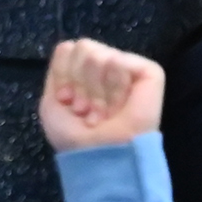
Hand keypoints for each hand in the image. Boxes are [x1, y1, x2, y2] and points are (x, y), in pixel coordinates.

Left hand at [39, 39, 165, 152]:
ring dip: (97, 92)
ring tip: (104, 114)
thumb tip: (73, 47)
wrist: (99, 154)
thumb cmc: (75, 136)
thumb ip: (59, 69)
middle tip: (87, 111)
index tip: (68, 102)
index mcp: (85, 71)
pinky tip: (119, 107)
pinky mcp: (149, 72)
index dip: (64, 77)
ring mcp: (128, 67)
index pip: (68, 49)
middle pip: (84, 48)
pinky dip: (114, 88)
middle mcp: (107, 65)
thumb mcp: (51, 102)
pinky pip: (120, 62)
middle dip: (81, 85)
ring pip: (99, 55)